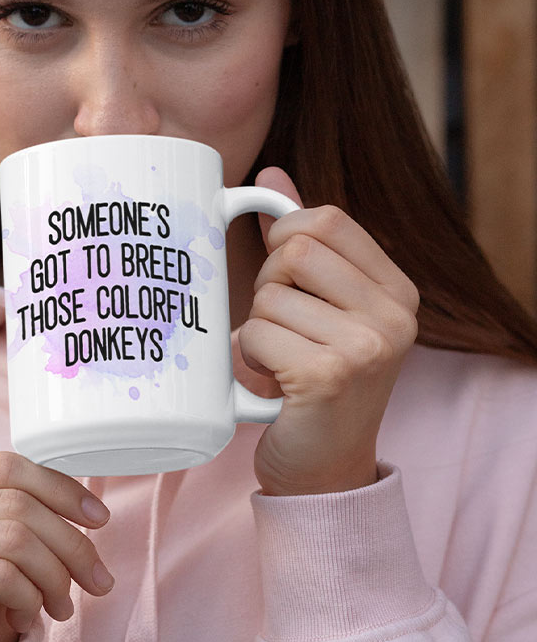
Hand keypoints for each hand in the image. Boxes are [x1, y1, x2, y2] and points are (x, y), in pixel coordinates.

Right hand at [0, 452, 113, 641]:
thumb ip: (26, 505)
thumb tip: (91, 508)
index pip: (5, 466)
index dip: (60, 488)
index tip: (98, 517)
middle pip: (14, 503)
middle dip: (69, 543)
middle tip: (95, 577)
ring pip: (12, 538)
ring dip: (53, 576)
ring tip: (60, 603)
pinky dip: (28, 598)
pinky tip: (24, 617)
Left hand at [240, 168, 419, 495]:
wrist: (323, 467)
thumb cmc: (315, 378)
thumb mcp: (322, 307)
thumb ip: (305, 242)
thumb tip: (269, 174)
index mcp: (397, 290)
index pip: (327, 219)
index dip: (284, 236)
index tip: (280, 271)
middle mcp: (395, 315)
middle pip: (294, 252)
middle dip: (267, 286)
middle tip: (279, 324)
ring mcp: (368, 346)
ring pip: (268, 296)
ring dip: (255, 328)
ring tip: (278, 358)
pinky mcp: (330, 375)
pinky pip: (254, 334)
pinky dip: (246, 356)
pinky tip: (269, 382)